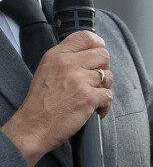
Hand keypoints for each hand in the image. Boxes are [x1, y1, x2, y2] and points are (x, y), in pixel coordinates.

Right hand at [1, 30, 112, 166]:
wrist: (30, 129)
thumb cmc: (40, 103)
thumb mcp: (47, 70)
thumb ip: (67, 58)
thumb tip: (91, 52)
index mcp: (57, 55)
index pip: (87, 36)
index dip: (98, 44)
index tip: (97, 55)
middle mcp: (68, 64)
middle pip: (103, 55)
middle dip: (103, 68)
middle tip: (94, 81)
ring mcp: (78, 80)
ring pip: (108, 75)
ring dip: (104, 87)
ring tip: (92, 96)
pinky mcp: (87, 98)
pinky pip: (108, 95)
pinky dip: (105, 105)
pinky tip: (95, 110)